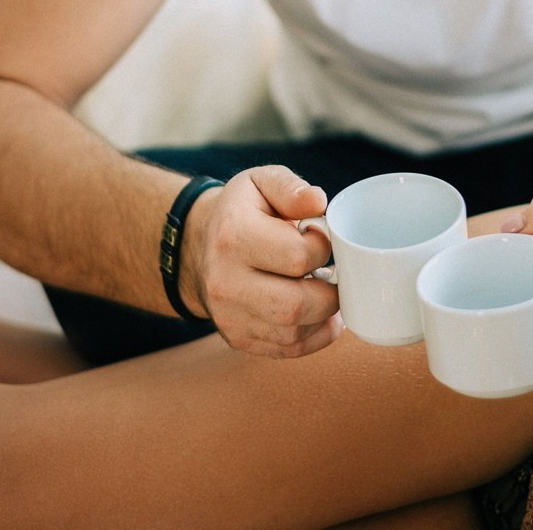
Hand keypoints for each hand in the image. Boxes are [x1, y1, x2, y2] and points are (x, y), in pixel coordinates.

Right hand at [179, 165, 342, 357]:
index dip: (322, 247)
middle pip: (296, 305)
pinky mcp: (237, 338)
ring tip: (324, 290)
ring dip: (324, 315)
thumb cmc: (242, 212)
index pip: (297, 256)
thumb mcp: (261, 183)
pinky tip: (319, 315)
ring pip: (294, 332)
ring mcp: (228, 315)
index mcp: (233, 236)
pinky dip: (314, 336)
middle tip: (332, 273)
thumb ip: (290, 188)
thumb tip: (318, 201)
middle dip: (330, 291)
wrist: (200, 245)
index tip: (318, 237)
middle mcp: (225, 282)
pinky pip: (288, 349)